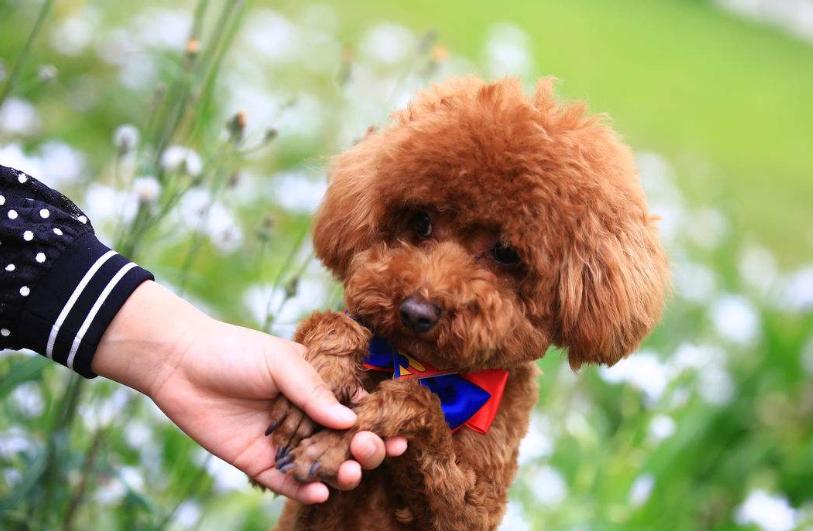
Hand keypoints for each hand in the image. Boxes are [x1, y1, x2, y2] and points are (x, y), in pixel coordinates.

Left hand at [92, 281, 406, 503]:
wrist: (180, 364)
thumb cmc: (236, 351)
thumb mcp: (281, 361)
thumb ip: (314, 390)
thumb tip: (351, 420)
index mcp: (318, 387)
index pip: (357, 409)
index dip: (380, 423)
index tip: (401, 435)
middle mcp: (306, 417)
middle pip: (345, 442)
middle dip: (365, 450)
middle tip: (368, 451)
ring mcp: (284, 441)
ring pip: (321, 465)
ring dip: (341, 473)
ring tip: (349, 475)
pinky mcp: (259, 462)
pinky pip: (287, 482)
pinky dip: (306, 489)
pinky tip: (321, 491)